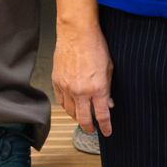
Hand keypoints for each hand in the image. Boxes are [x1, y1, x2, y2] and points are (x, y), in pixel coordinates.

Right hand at [52, 20, 114, 135]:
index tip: (107, 132)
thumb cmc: (96, 46)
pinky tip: (72, 107)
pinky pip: (61, 102)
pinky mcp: (56, 83)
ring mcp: (66, 88)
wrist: (76, 33)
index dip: (105, 126)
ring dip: (77, 118)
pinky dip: (67, 107)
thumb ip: (108, 87)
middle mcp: (80, 91)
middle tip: (93, 130)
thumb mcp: (109, 67)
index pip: (101, 115)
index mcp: (97, 88)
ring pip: (70, 112)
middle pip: (83, 119)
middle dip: (89, 128)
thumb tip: (108, 103)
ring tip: (84, 118)